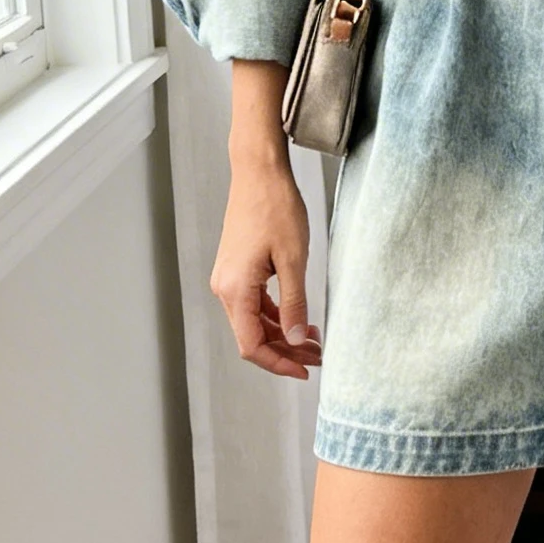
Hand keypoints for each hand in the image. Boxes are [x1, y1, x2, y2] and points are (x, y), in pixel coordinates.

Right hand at [211, 151, 321, 381]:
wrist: (259, 172)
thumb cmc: (275, 208)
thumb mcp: (294, 259)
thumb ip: (294, 303)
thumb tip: (295, 338)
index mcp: (235, 289)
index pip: (251, 345)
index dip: (278, 363)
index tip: (305, 370)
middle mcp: (225, 288)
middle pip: (252, 337)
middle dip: (285, 351)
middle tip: (318, 356)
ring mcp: (229, 279)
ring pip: (254, 322)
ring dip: (282, 334)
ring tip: (314, 339)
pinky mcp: (236, 270)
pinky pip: (254, 304)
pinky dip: (276, 315)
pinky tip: (300, 317)